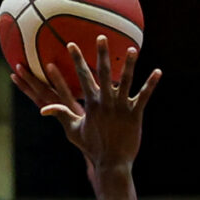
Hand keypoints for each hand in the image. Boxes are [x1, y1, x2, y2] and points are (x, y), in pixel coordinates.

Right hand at [10, 35, 160, 189]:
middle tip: (101, 36)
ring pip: (127, 81)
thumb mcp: (73, 131)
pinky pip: (144, 96)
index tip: (72, 44)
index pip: (82, 76)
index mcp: (91, 103)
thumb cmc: (92, 147)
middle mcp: (106, 101)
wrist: (111, 162)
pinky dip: (151, 84)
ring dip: (130, 64)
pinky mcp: (135, 115)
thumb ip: (60, 115)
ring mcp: (121, 107)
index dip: (77, 60)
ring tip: (132, 49)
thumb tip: (42, 109)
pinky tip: (158, 72)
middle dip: (102, 54)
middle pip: (105, 73)